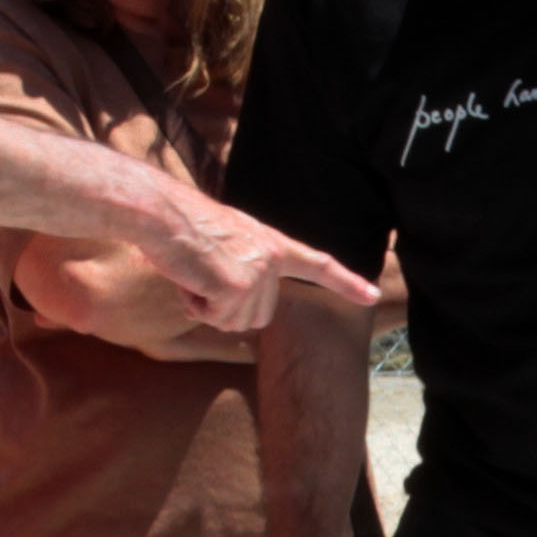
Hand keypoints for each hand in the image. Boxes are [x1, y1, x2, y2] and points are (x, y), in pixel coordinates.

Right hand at [140, 190, 377, 335]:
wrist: (163, 215)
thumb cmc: (184, 227)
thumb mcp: (227, 242)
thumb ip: (246, 267)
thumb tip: (241, 305)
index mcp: (273, 244)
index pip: (318, 265)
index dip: (346, 282)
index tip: (373, 294)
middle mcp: (272, 259)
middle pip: (257, 316)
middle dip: (224, 307)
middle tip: (204, 275)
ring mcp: (258, 274)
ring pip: (234, 322)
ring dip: (208, 307)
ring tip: (196, 273)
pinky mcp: (237, 287)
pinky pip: (215, 318)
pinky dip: (196, 305)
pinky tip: (190, 278)